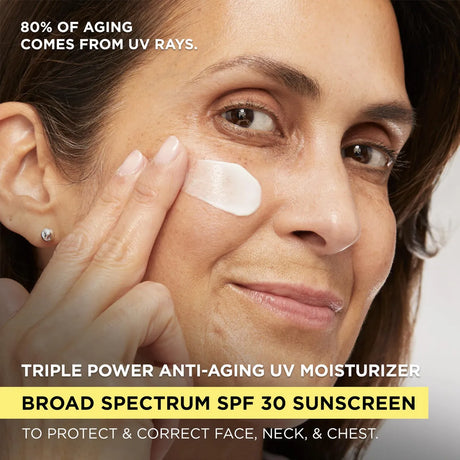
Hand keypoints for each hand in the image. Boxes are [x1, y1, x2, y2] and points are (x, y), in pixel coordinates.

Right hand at [0, 137, 189, 459]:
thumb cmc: (70, 440)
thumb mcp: (52, 382)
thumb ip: (32, 329)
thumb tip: (6, 286)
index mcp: (34, 322)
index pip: (78, 246)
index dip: (107, 203)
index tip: (132, 166)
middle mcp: (38, 322)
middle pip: (103, 240)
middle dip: (139, 190)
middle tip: (167, 152)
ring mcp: (61, 337)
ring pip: (135, 278)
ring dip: (161, 331)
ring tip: (153, 387)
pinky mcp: (92, 355)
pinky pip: (152, 315)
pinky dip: (169, 356)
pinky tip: (157, 394)